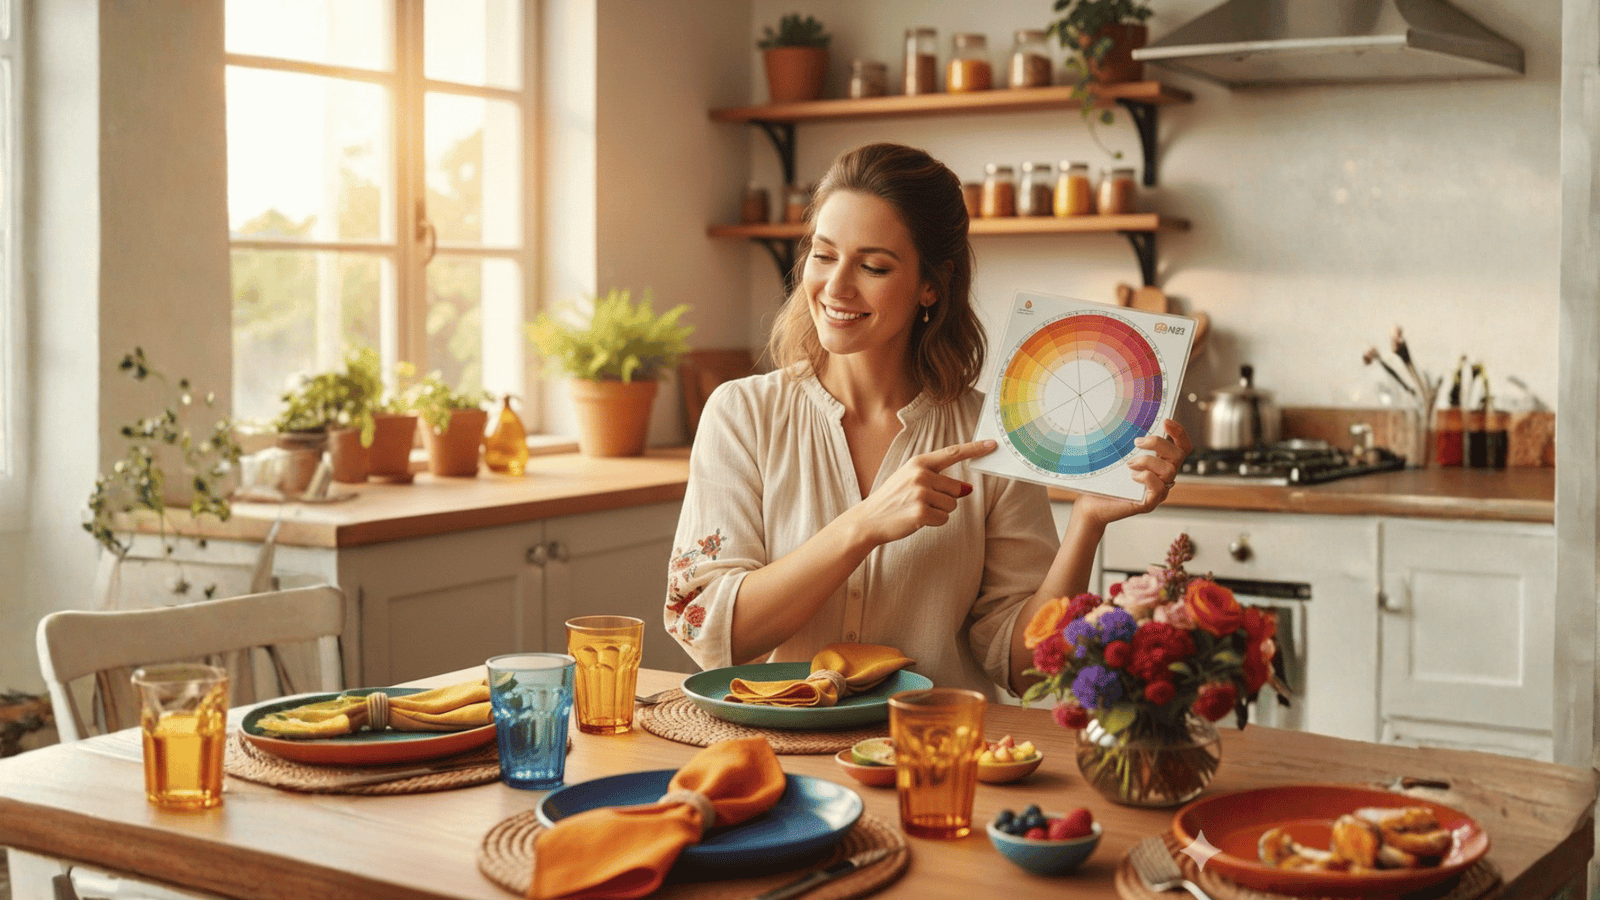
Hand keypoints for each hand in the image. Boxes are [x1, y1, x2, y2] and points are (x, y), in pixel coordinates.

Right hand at [850, 439, 996, 546]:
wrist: (868, 519)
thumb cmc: (893, 499)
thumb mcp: (911, 481)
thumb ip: (938, 480)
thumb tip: (968, 489)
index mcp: (918, 463)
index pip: (952, 453)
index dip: (974, 449)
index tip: (992, 444)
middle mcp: (920, 474)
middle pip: (956, 488)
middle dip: (946, 499)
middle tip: (922, 502)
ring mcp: (920, 493)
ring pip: (952, 505)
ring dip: (939, 512)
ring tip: (917, 510)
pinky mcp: (921, 512)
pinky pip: (944, 518)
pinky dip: (933, 522)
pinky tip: (916, 520)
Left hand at [1072, 419, 1192, 527]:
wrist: (1093, 504)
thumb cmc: (1106, 479)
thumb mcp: (1119, 456)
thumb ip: (1130, 443)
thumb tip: (1126, 421)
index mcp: (1160, 462)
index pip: (1181, 446)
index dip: (1179, 432)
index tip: (1165, 421)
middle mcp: (1163, 476)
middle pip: (1178, 455)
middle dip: (1158, 443)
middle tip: (1137, 442)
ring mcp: (1159, 490)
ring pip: (1169, 470)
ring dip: (1147, 461)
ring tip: (1129, 464)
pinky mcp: (1150, 502)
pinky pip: (1159, 487)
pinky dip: (1146, 477)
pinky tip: (1132, 477)